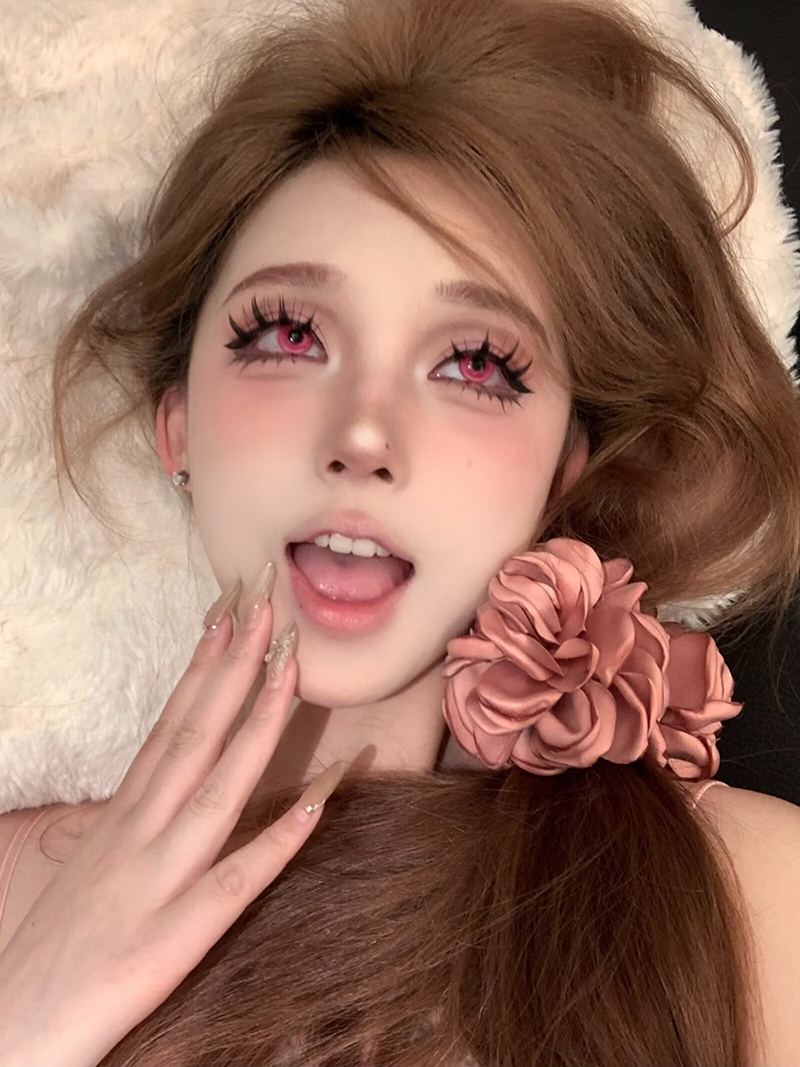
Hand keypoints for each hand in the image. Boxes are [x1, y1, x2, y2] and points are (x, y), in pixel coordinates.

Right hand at [0, 577, 342, 1066]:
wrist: (11, 1032)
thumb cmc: (59, 945)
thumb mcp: (98, 860)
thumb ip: (140, 815)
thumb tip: (175, 772)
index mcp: (125, 815)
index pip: (171, 725)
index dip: (204, 668)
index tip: (231, 614)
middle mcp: (140, 833)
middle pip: (194, 736)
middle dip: (235, 667)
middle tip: (267, 603)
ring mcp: (157, 882)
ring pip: (217, 790)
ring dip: (258, 725)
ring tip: (291, 666)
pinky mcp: (173, 940)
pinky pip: (236, 882)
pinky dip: (278, 839)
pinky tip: (319, 800)